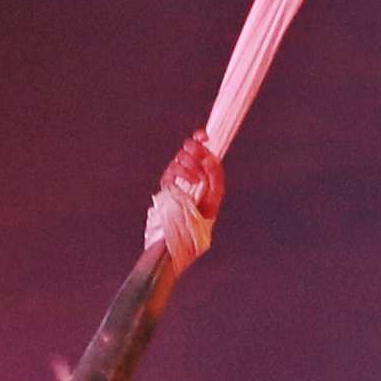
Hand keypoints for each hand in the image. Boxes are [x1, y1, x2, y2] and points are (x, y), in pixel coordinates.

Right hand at [147, 139, 226, 269]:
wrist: (178, 246)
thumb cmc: (197, 228)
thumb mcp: (212, 203)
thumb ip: (215, 181)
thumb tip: (210, 160)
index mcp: (202, 177)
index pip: (200, 152)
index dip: (201, 139)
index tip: (204, 135)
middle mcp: (188, 176)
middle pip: (190, 151)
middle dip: (196, 150)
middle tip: (199, 151)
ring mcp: (176, 182)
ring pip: (180, 159)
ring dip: (190, 164)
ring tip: (197, 180)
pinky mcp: (165, 189)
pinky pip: (171, 172)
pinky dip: (182, 173)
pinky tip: (189, 182)